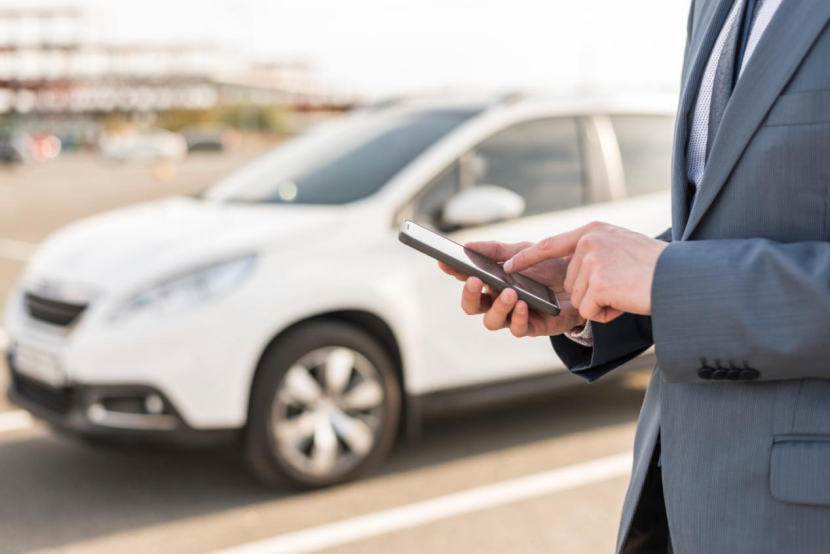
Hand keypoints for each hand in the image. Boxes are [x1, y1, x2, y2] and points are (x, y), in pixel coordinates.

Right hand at [438, 241, 585, 337]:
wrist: (582, 281)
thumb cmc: (549, 268)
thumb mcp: (524, 252)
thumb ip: (497, 250)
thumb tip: (468, 245)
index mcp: (492, 283)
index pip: (467, 279)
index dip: (453, 272)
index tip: (445, 263)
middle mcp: (498, 301)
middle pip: (472, 306)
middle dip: (469, 295)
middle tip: (474, 280)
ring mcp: (513, 316)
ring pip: (491, 321)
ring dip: (497, 307)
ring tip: (509, 293)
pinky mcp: (532, 327)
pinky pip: (517, 329)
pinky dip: (518, 317)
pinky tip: (523, 304)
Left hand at [504, 222, 667, 322]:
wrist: (681, 279)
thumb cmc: (658, 268)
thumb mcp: (621, 247)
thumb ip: (596, 251)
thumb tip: (575, 271)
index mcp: (593, 231)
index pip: (550, 245)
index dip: (527, 257)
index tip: (507, 266)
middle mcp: (589, 242)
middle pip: (570, 282)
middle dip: (593, 293)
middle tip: (622, 286)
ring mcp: (592, 261)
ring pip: (579, 298)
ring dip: (601, 304)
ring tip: (626, 291)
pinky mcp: (598, 283)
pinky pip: (589, 311)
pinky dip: (606, 314)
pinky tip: (625, 301)